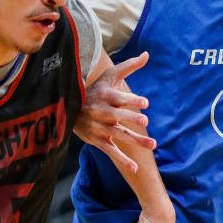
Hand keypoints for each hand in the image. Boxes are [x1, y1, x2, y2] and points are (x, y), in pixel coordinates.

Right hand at [76, 51, 155, 173]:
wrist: (69, 108)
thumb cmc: (96, 89)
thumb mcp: (110, 76)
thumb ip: (129, 66)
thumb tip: (147, 54)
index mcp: (105, 96)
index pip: (119, 97)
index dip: (132, 100)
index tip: (146, 102)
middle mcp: (101, 112)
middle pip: (116, 116)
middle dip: (130, 118)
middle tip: (145, 120)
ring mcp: (99, 128)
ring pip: (117, 134)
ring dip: (133, 140)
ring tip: (152, 144)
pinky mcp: (97, 140)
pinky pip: (110, 151)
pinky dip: (122, 160)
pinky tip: (136, 167)